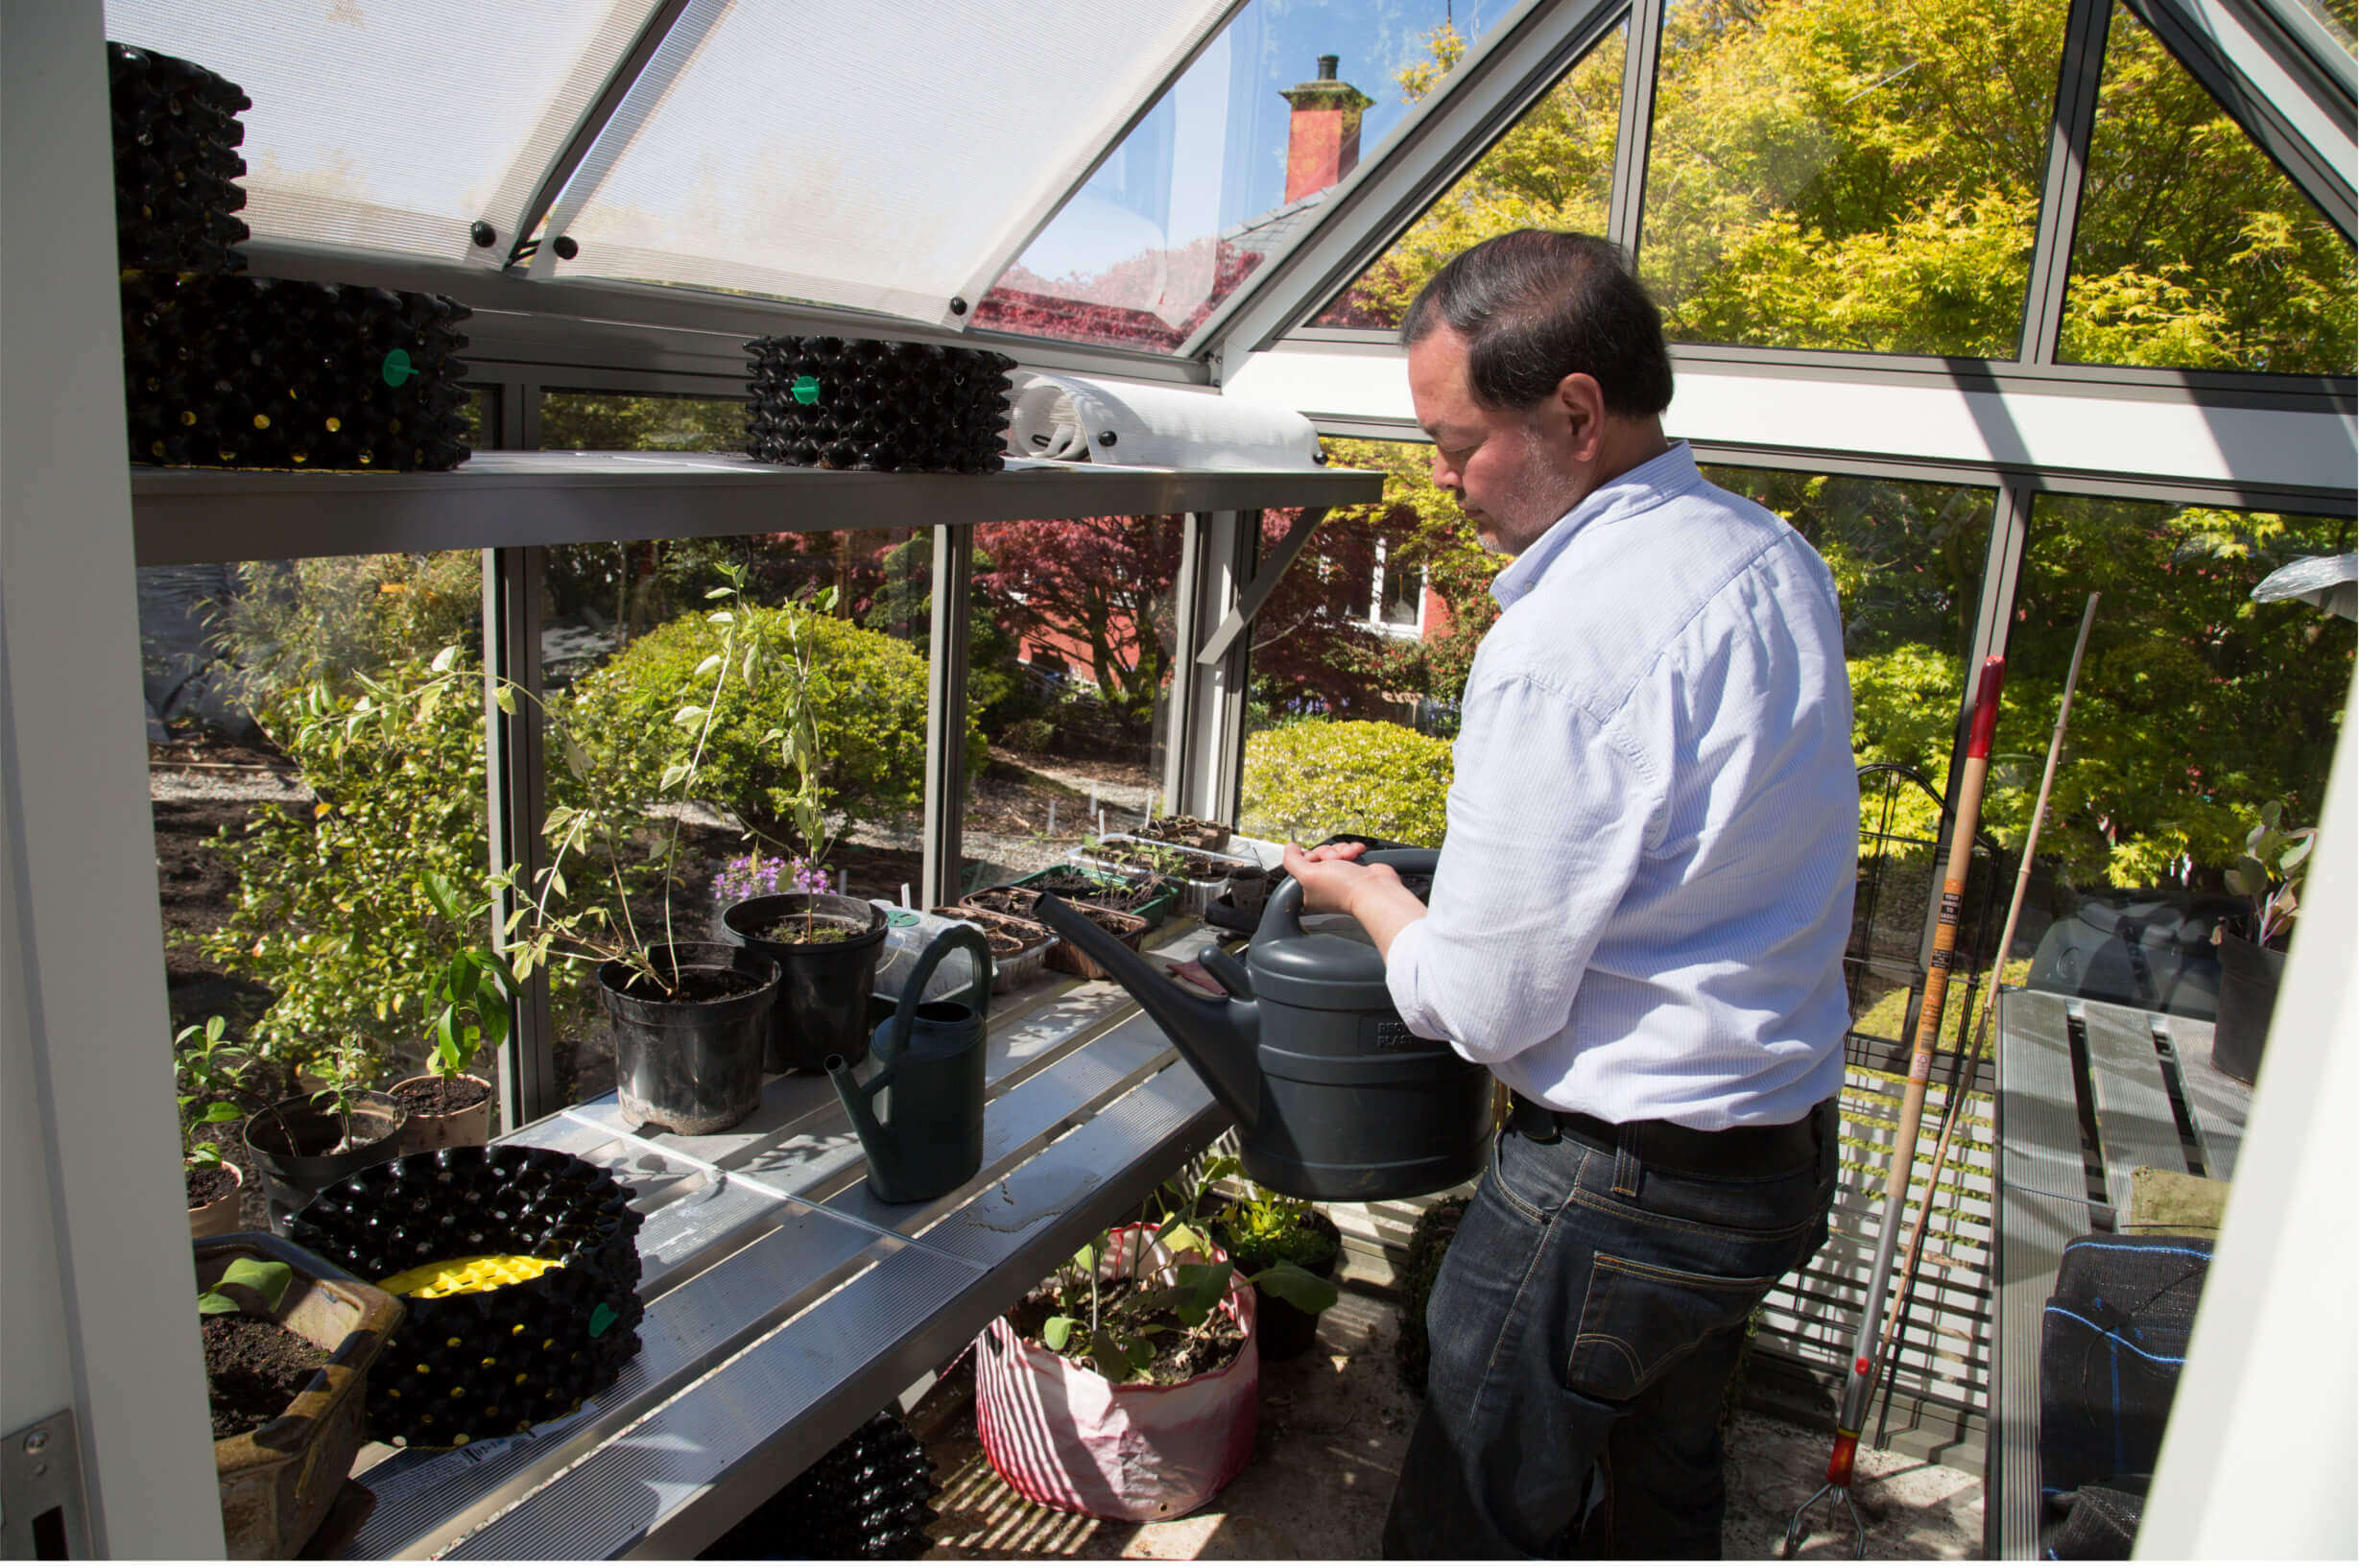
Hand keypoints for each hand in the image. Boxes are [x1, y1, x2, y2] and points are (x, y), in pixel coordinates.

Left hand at [1282, 842, 1402, 919]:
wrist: (1374, 890)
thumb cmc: (1343, 888)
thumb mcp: (1308, 875)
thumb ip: (1292, 861)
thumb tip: (1289, 847)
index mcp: (1309, 889)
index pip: (1302, 863)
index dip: (1308, 856)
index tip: (1315, 860)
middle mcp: (1324, 883)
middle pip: (1318, 854)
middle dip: (1327, 852)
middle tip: (1334, 860)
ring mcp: (1340, 875)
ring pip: (1334, 850)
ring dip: (1341, 850)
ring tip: (1348, 857)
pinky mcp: (1354, 868)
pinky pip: (1348, 850)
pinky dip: (1353, 849)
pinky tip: (1356, 854)